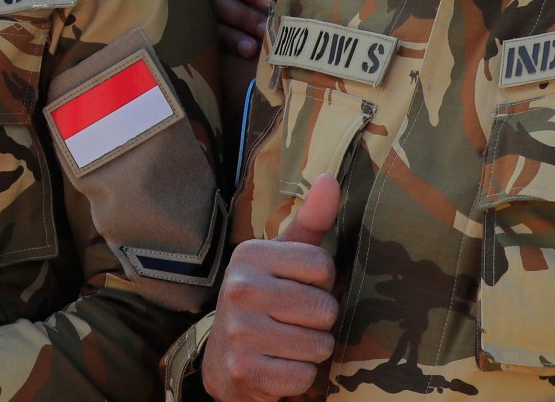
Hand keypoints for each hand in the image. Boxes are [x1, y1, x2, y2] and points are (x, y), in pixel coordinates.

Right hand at [203, 174, 341, 401]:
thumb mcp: (283, 257)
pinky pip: (304, 376)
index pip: (323, 267)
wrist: (224, 358)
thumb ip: (311, 220)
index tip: (298, 288)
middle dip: (319, 321)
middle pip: (325, 309)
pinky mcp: (246, 370)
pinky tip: (278, 365)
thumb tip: (330, 178)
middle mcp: (239, 289)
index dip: (322, 284)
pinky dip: (299, 376)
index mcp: (250, 255)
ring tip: (287, 342)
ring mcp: (240, 331)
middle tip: (293, 320)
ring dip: (311, 350)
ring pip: (319, 345)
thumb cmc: (265, 298)